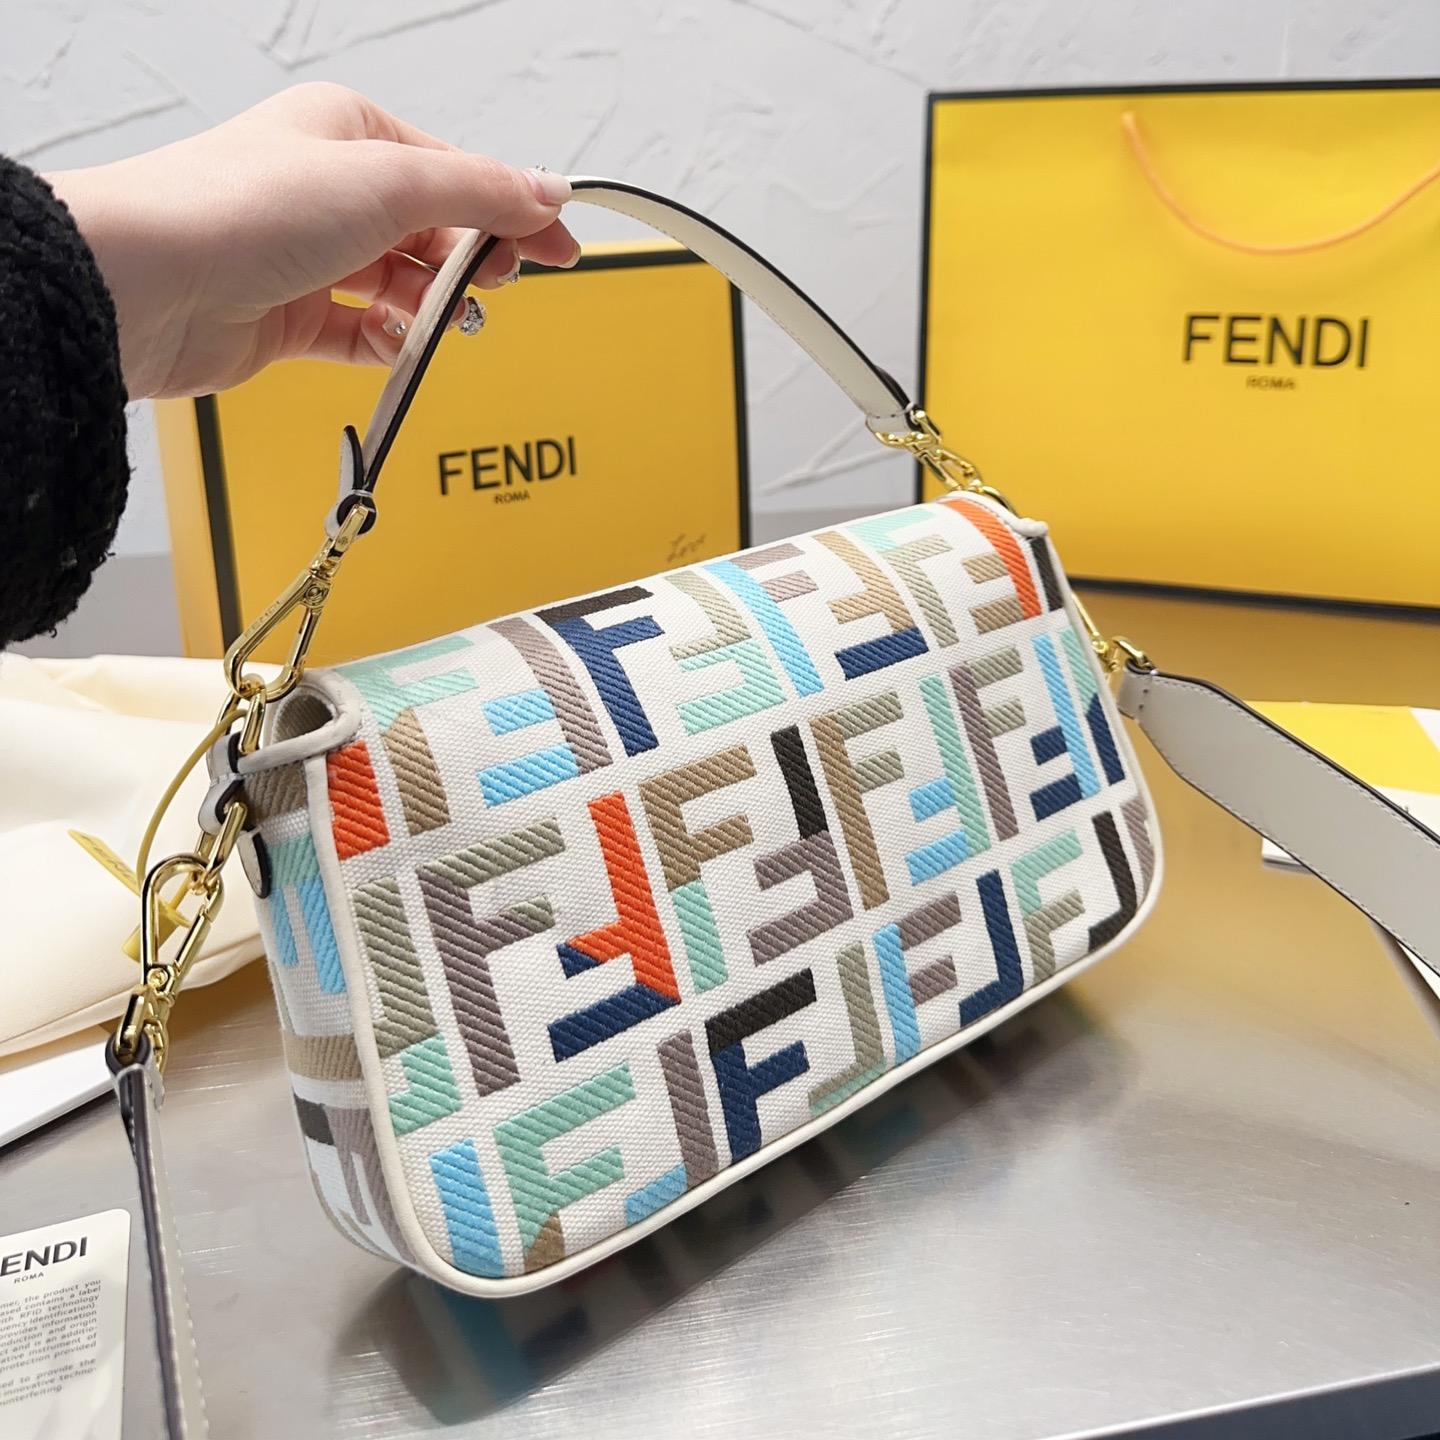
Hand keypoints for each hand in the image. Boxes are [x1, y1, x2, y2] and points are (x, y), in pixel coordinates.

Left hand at [47, 83, 577, 398]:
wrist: (149, 282)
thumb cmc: (243, 207)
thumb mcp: (388, 182)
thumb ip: (478, 191)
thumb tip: (548, 191)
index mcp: (349, 133)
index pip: (455, 173)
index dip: (512, 213)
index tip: (560, 251)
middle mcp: (329, 190)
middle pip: (432, 232)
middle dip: (469, 262)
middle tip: (495, 286)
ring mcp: (308, 256)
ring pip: (400, 287)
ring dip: (430, 307)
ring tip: (448, 321)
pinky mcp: (288, 316)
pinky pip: (362, 334)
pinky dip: (388, 343)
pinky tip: (401, 346)